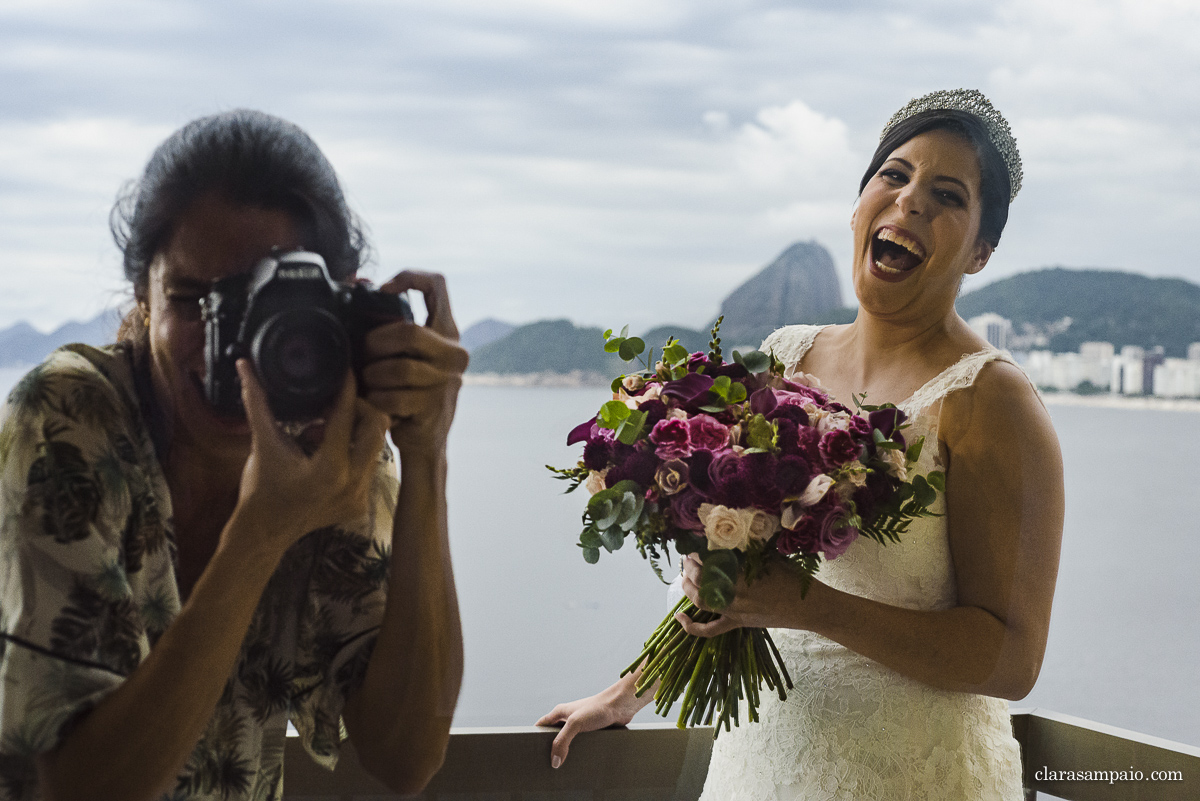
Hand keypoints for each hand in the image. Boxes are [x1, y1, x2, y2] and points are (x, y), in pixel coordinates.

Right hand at [232, 359, 390, 554]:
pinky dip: (353, 453)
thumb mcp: (262, 443)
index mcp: (330, 469)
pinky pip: (369, 466)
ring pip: (376, 446)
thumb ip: (257, 402)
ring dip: (355, 432)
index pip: (347, 416)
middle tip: (335, 404)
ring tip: (322, 432)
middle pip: (377, 427)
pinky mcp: (361, 503)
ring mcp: (360, 496)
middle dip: (359, 410)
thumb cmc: (260, 488)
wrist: (264, 532)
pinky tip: (327, 453)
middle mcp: (352, 484)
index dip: (346, 389)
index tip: (346, 371)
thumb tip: (245, 366)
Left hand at [360, 271, 467, 454]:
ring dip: (373, 377)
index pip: (437, 285)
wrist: (424, 440)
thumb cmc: (405, 389)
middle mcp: (454, 353)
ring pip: (398, 369)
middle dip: (376, 343)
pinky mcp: (433, 407)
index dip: (410, 278)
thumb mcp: (401, 352)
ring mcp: (447, 381)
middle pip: (409, 331)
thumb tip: (357, 281)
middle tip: (364, 354)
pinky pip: (392, 398)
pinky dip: (375, 402)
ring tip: (370, 383)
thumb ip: (384, 320)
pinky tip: (375, 403)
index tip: (384, 290)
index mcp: (446, 330)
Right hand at [535, 674, 648, 768]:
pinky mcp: (592, 731)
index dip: (534, 737)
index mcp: (560, 713)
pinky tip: (580, 763)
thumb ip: (562, 742)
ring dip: (566, 753)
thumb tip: (554, 762)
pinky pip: (581, 744)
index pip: (541, 726)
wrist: (621, 705)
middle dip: (550, 749)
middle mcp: (568, 718)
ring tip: (562, 769)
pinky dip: (579, 753)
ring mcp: (580, 725)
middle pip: (554, 736)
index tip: (529, 751)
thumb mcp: (575, 724)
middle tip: (546, 766)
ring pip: (569, 742)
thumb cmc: (598, 708)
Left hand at [675, 554, 817, 636]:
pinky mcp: (737, 623)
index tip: (694, 542)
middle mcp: (733, 594)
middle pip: (700, 580)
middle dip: (690, 566)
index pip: (709, 561)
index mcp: (741, 574)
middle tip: (689, 556)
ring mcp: (733, 611)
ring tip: (685, 576)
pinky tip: (679, 617)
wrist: (809, 607)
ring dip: (688, 587)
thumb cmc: (794, 578)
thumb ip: (746, 551)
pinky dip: (692, 626)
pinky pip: (710, 630)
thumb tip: (727, 537)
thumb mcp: (769, 558)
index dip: (697, 551)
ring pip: (700, 601)